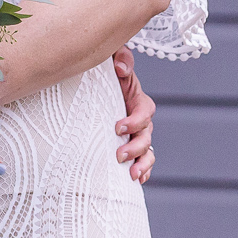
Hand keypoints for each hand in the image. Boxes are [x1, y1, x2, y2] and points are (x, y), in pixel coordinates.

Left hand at [112, 48, 155, 183]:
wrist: (89, 89)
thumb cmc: (100, 73)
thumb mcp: (109, 60)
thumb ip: (120, 57)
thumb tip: (121, 67)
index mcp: (136, 98)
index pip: (144, 110)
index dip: (135, 120)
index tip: (117, 127)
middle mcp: (138, 118)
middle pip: (146, 135)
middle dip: (136, 147)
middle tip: (120, 155)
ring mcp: (135, 133)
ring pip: (148, 150)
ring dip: (143, 164)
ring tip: (133, 175)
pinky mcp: (128, 144)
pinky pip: (142, 161)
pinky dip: (143, 170)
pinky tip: (137, 181)